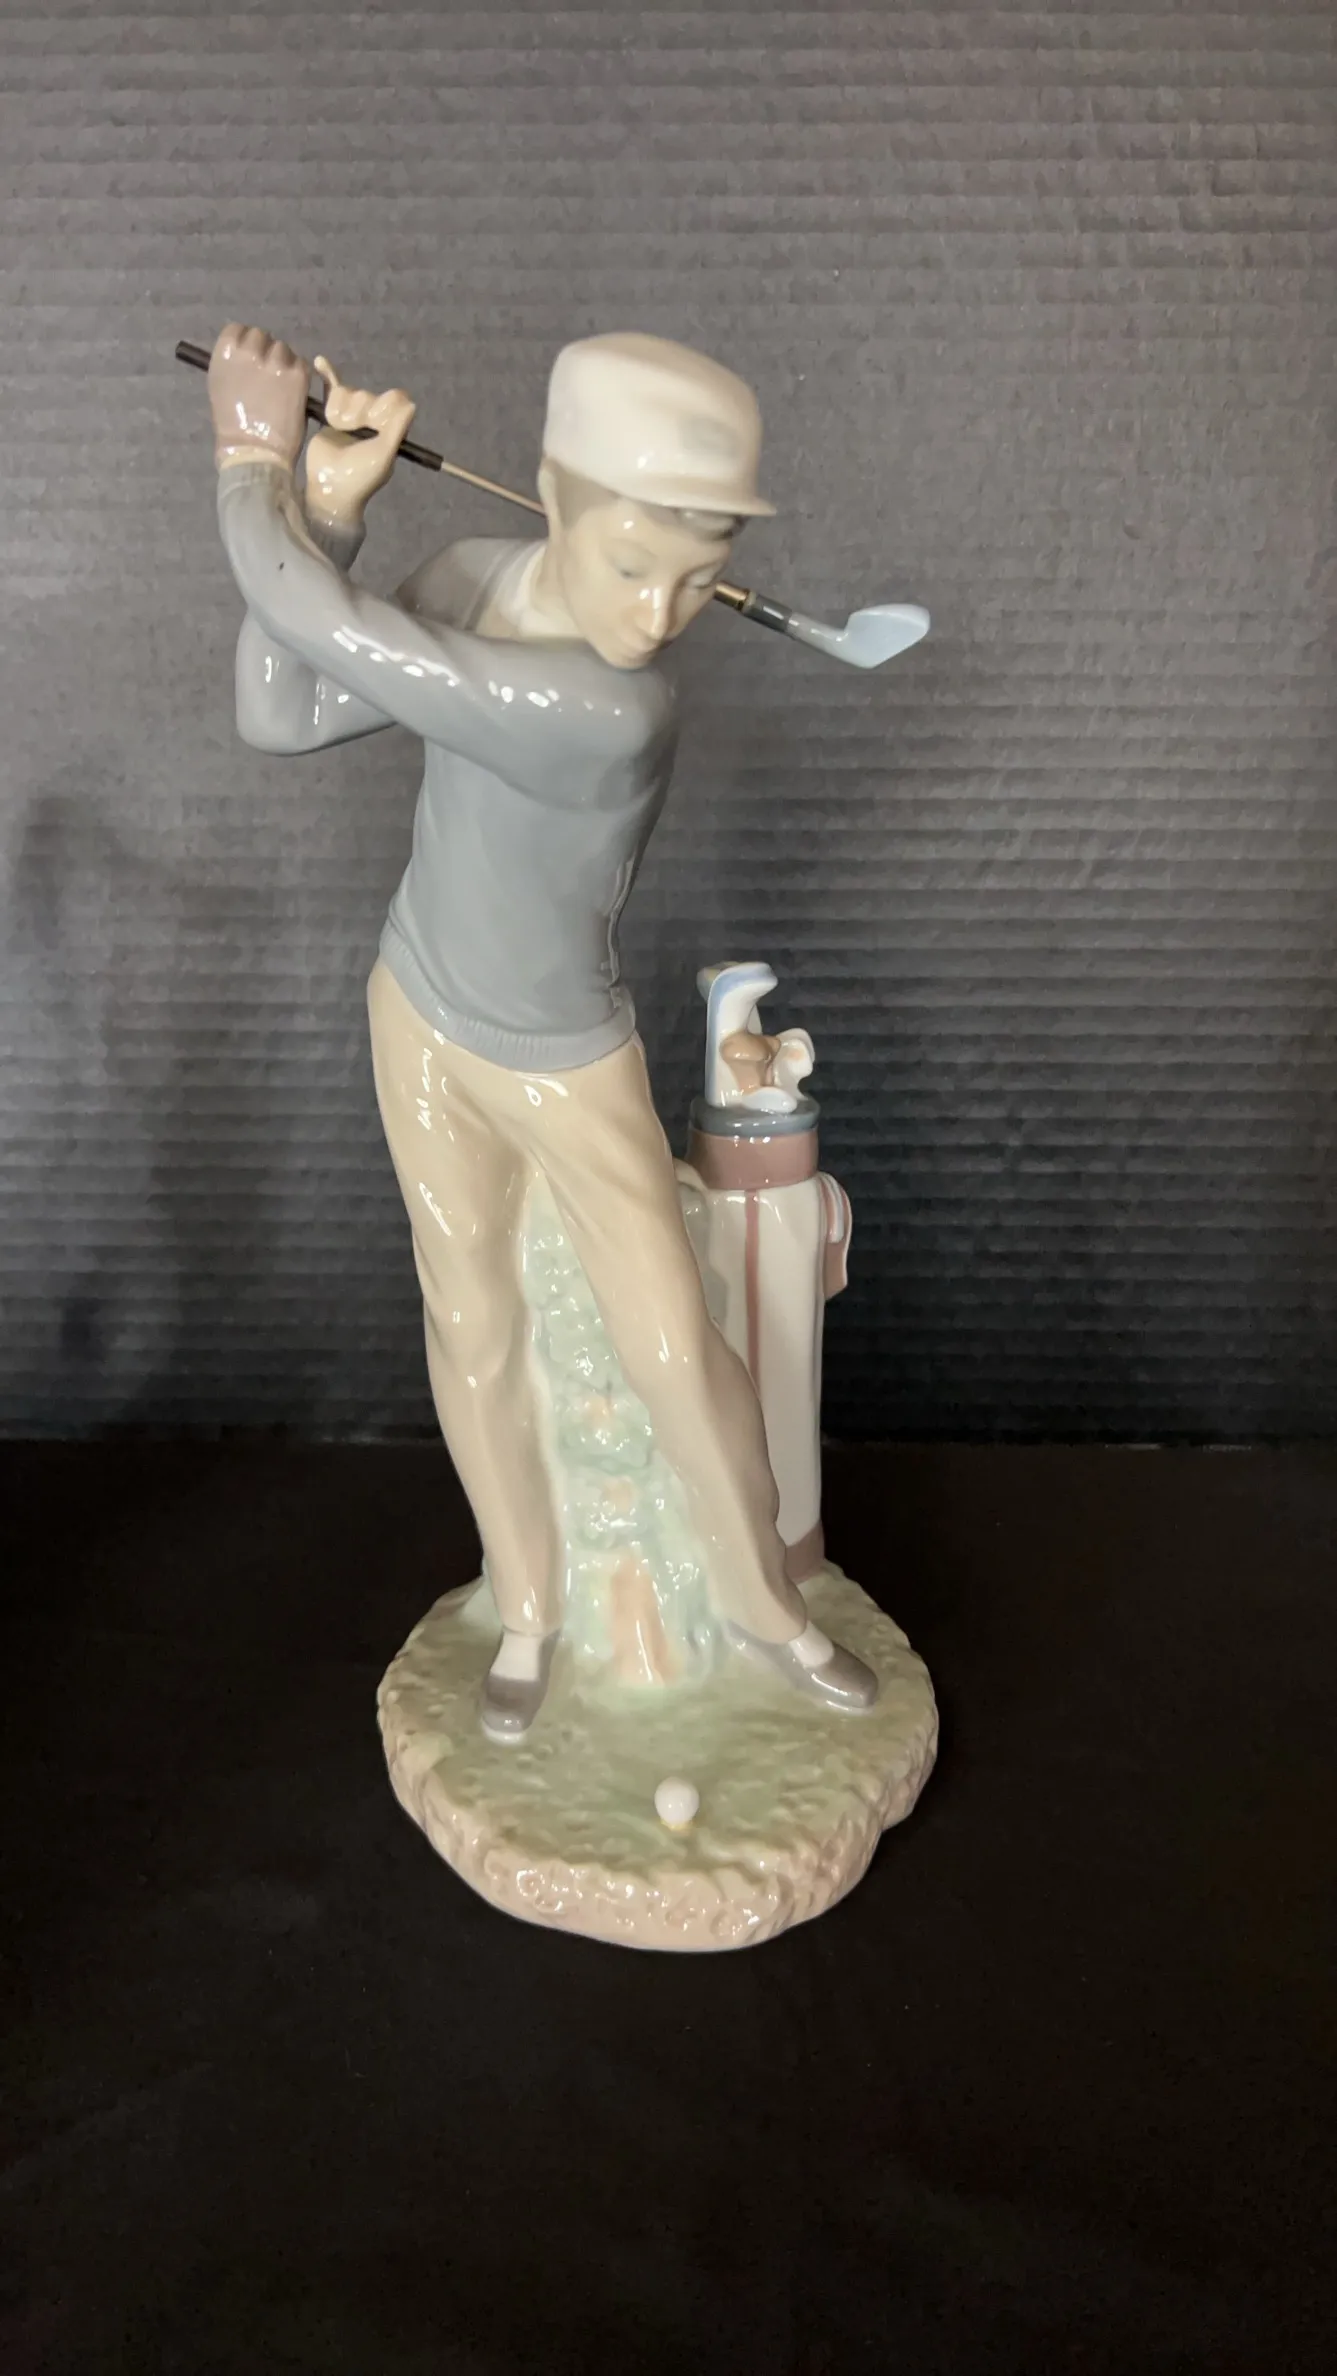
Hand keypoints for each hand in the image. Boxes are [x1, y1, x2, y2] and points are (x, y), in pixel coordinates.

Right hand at [208, 323, 310, 469]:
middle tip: (268, 377)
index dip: (247, 343)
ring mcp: (275, 361)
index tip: (251, 359)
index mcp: (226, 352)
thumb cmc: (233, 426)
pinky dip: (299, 376)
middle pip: (263, 336)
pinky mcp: (297, 374)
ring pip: (284, 349)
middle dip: (266, 353)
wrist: (254, 451)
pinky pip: (302, 364)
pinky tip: (293, 393)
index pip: (239, 330)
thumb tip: (244, 354)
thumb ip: (232, 364)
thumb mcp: (220, 386)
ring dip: (284, 364)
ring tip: (281, 389)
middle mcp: (250, 350)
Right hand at [304, 355, 416, 529]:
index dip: (383, 406)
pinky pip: (331, 388)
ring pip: (347, 393)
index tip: (375, 422)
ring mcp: (351, 416)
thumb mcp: (384, 455)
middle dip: (358, 413)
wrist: (330, 487)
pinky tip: (321, 362)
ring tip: (337, 429)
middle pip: (367, 395)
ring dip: (341, 410)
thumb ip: (397, 430)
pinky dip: (327, 374)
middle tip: (352, 433)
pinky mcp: (331, 414)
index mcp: (391, 428)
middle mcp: (373, 419)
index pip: (394, 398)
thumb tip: (411, 404)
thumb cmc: (360, 476)